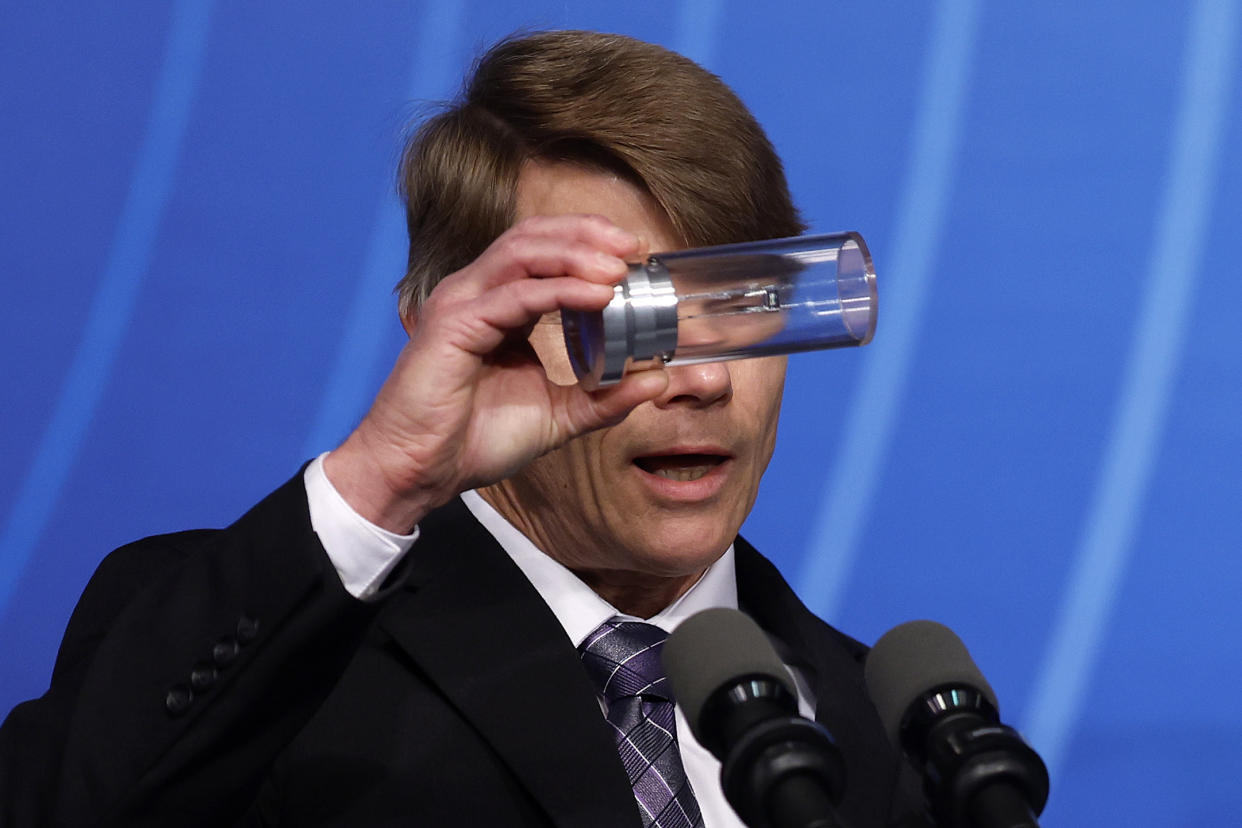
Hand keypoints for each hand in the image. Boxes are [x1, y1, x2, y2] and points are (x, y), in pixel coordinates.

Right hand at [323, 215, 669, 531]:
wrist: (420, 472)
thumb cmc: (473, 440)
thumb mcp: (557, 416)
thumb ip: (605, 398)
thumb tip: (657, 380)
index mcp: (499, 304)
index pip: (544, 250)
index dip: (590, 242)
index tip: (637, 255)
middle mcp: (477, 293)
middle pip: (535, 236)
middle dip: (588, 234)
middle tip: (635, 246)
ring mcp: (461, 303)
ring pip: (522, 252)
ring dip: (576, 253)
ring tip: (619, 265)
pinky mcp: (454, 325)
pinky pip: (514, 294)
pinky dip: (560, 290)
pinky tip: (596, 295)